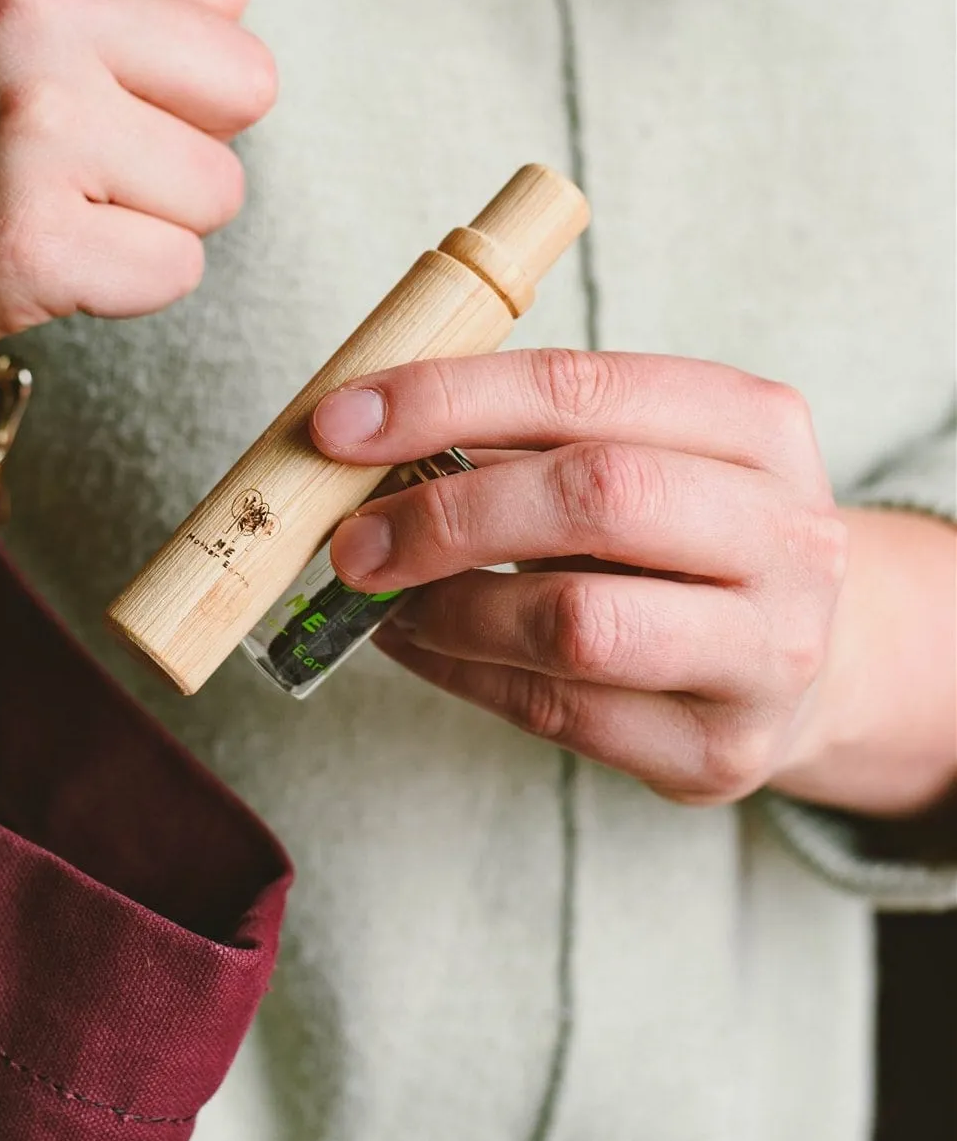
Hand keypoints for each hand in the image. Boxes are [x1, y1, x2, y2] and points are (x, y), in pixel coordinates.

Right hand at [0, 0, 274, 377]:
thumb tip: (228, 16)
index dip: (177, 61)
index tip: (97, 93)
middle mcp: (32, 13)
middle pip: (246, 85)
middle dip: (184, 139)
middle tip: (88, 164)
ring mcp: (32, 128)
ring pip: (217, 190)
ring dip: (150, 220)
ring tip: (51, 208)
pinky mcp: (30, 241)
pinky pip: (174, 270)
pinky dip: (122, 285)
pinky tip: (40, 262)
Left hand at [311, 350, 854, 806]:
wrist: (801, 663)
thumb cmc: (678, 537)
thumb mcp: (637, 454)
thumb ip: (522, 438)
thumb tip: (360, 440)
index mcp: (757, 425)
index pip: (582, 388)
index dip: (446, 400)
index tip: (339, 425)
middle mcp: (788, 534)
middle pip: (596, 498)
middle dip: (447, 514)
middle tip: (352, 540)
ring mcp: (766, 653)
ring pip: (577, 624)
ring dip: (449, 610)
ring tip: (385, 597)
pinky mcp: (720, 752)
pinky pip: (558, 713)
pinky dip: (461, 674)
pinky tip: (419, 644)